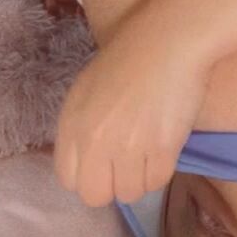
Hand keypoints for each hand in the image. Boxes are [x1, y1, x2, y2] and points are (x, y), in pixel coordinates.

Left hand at [54, 0, 210, 206]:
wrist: (168, 40)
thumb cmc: (128, 58)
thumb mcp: (87, 91)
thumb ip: (80, 130)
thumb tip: (88, 163)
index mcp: (71, 124)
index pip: (68, 179)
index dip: (88, 175)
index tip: (103, 164)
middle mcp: (94, 141)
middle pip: (95, 196)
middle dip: (111, 185)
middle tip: (127, 164)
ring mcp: (128, 148)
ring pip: (130, 193)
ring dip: (140, 177)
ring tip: (148, 150)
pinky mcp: (161, 150)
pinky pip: (158, 181)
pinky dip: (162, 169)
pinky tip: (164, 145)